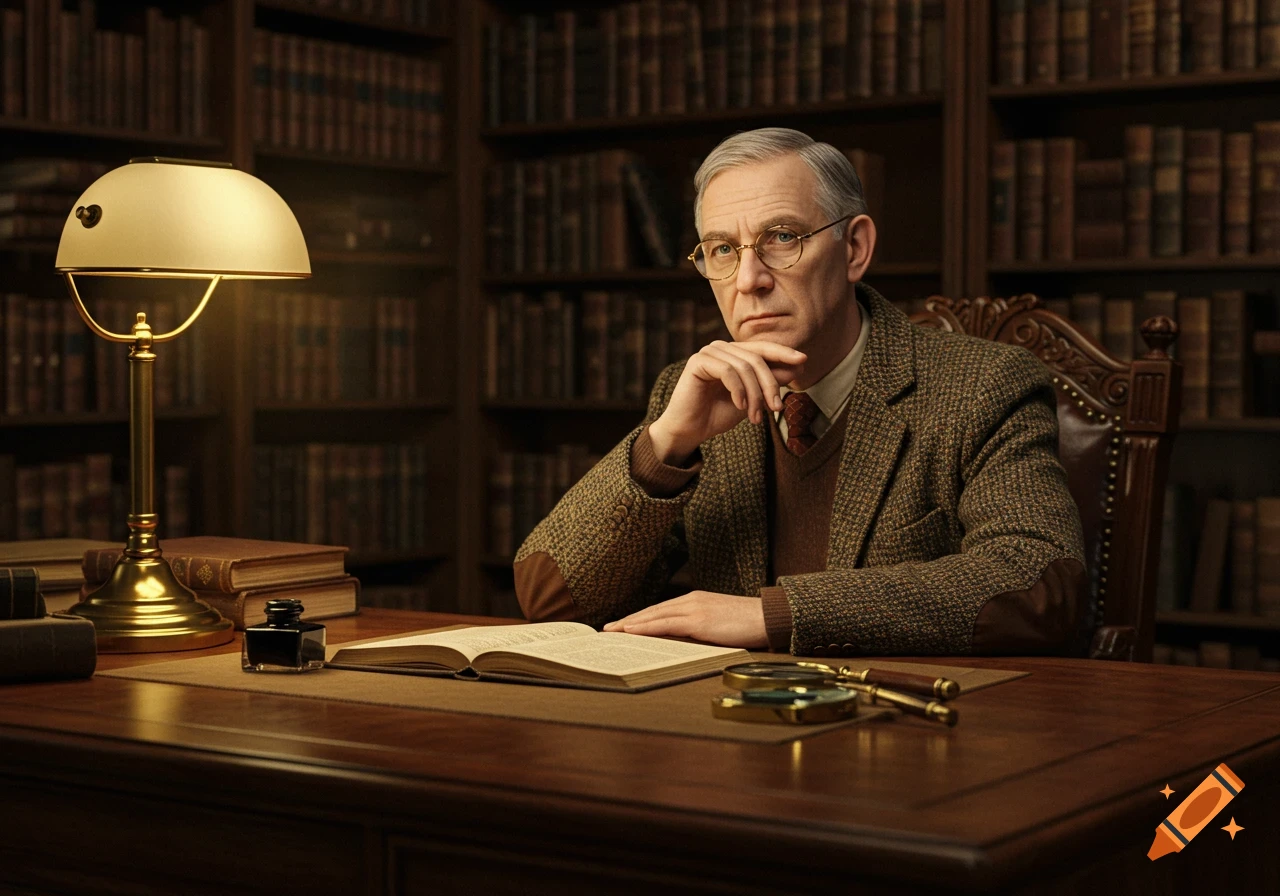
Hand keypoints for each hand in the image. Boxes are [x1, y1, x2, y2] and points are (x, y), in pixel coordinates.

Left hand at [602, 591, 768, 648]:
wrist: (770, 617)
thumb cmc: (748, 624)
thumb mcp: (718, 624)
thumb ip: (699, 629)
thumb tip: (679, 643)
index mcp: (695, 600)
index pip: (660, 610)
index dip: (639, 618)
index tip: (622, 625)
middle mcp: (690, 600)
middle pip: (651, 611)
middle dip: (628, 621)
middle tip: (608, 630)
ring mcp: (694, 608)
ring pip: (654, 616)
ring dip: (630, 624)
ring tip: (613, 632)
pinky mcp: (699, 620)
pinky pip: (665, 624)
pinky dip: (645, 627)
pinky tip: (631, 631)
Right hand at [648, 341, 805, 464]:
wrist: (690, 430)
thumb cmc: (718, 414)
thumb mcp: (752, 398)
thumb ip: (770, 382)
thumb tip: (798, 367)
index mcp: (734, 354)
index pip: (763, 348)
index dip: (783, 352)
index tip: (804, 361)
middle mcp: (722, 348)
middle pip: (757, 358)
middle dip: (770, 384)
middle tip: (777, 408)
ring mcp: (709, 352)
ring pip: (745, 367)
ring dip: (755, 395)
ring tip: (756, 418)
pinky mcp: (698, 362)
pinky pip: (728, 371)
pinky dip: (739, 391)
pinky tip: (740, 407)